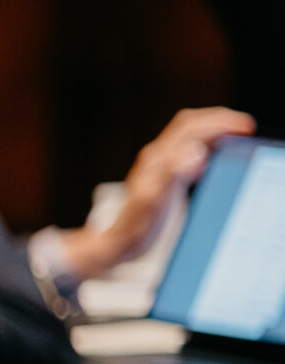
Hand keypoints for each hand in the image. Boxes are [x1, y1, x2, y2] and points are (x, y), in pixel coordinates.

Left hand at [58, 107, 256, 279]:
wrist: (118, 243)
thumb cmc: (134, 225)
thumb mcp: (153, 200)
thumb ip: (171, 173)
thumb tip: (195, 151)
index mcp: (157, 159)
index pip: (190, 128)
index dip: (218, 122)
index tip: (243, 127)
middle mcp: (157, 158)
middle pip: (189, 126)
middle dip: (219, 121)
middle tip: (245, 127)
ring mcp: (160, 167)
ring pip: (189, 137)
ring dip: (214, 131)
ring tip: (236, 137)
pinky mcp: (164, 178)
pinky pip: (188, 153)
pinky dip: (208, 147)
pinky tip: (217, 157)